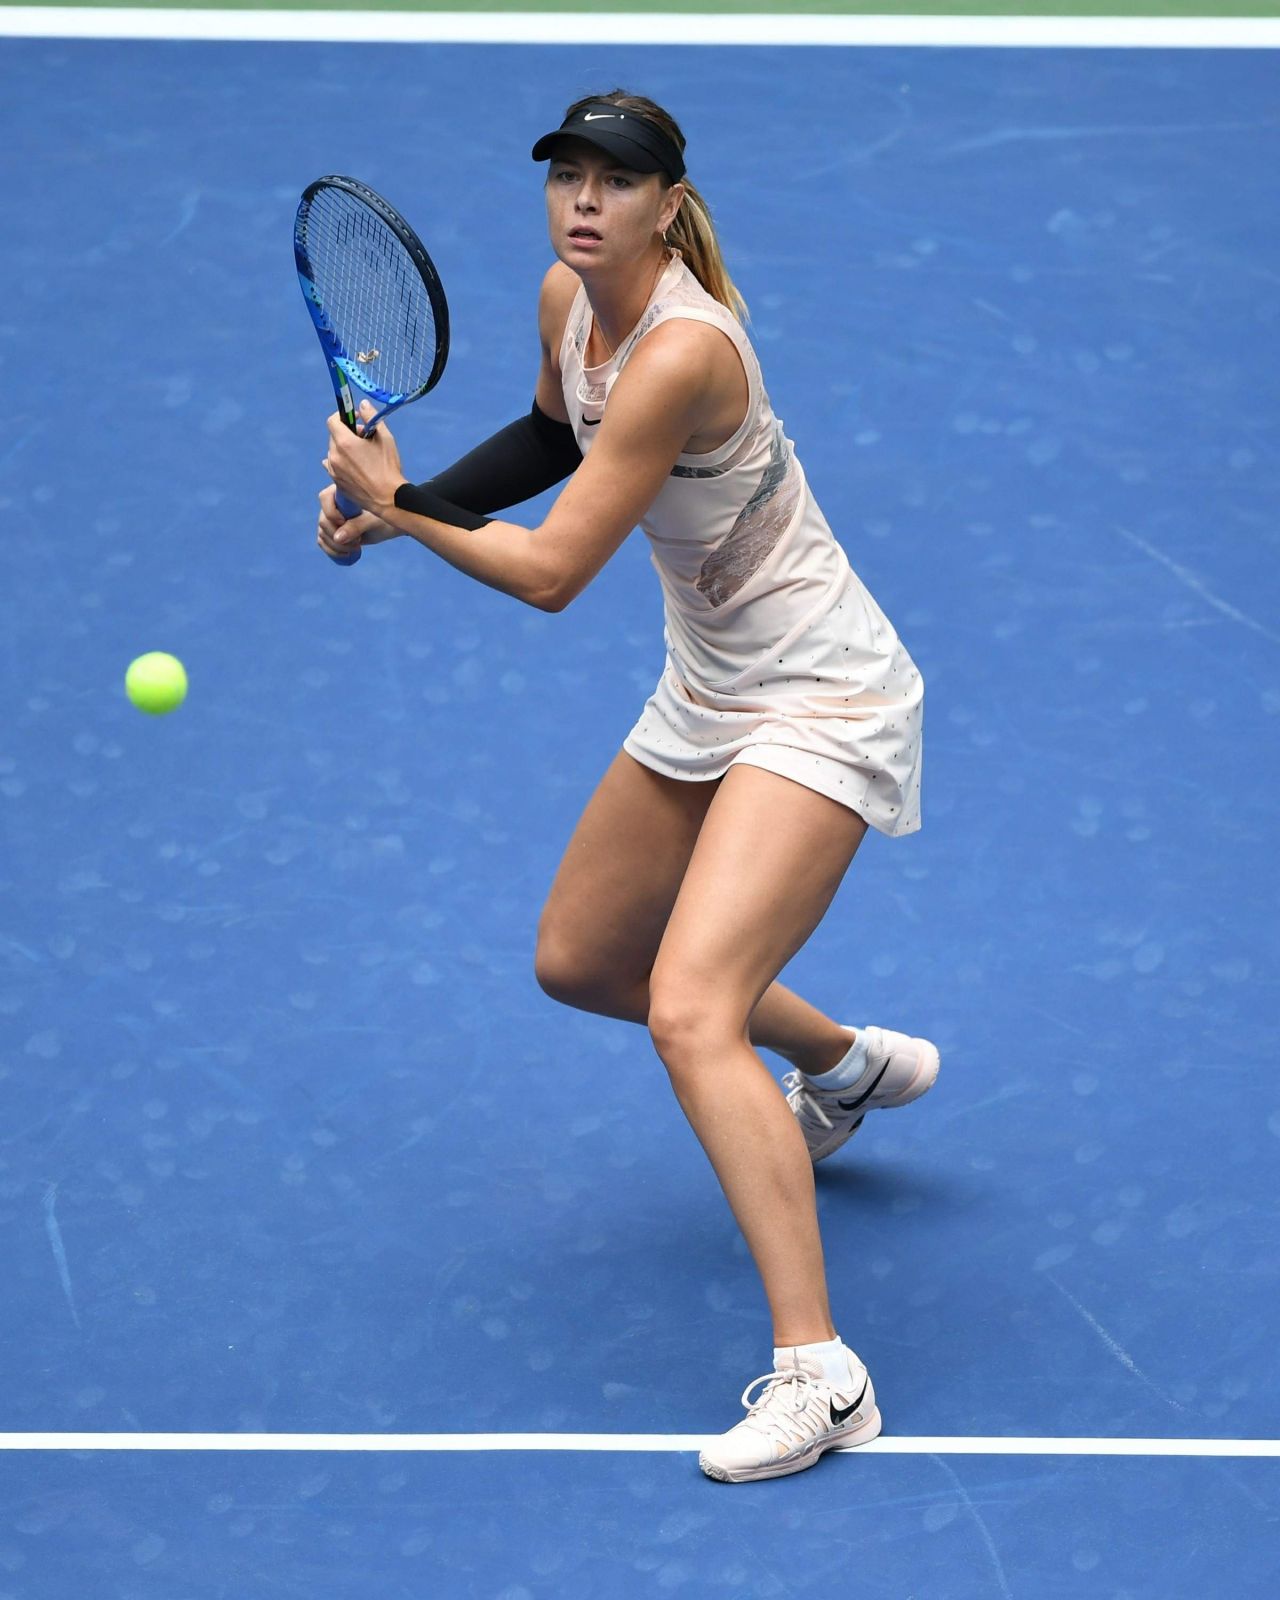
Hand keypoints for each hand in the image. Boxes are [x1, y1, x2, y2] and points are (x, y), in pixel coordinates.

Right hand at [316, 483, 400, 559]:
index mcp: (341, 492)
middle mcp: (333, 504)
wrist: (389, 526)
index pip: (325, 498)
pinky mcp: (332, 532)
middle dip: (338, 536)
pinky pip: (323, 542)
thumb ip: (356, 526)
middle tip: (358, 541)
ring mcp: (331, 519)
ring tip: (355, 547)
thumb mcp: (372, 522)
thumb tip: (337, 537)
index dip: (332, 514)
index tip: (347, 523)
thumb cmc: (384, 518)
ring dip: (337, 546)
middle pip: (324, 521)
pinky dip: (332, 551)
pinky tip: (346, 554)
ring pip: (323, 534)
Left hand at [323, 399, 404, 517]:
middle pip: (334, 436)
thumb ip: (371, 418)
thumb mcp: (385, 438)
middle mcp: (334, 456)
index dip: (342, 416)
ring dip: (344, 449)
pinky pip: (334, 466)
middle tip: (364, 439)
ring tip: (362, 457)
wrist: (388, 498)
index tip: (354, 419)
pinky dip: (343, 463)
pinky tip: (357, 468)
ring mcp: (333, 470)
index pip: (332, 421)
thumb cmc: (388, 468)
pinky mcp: (336, 482)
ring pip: (334, 452)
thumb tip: (363, 405)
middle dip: (347, 433)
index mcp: (345, 442)